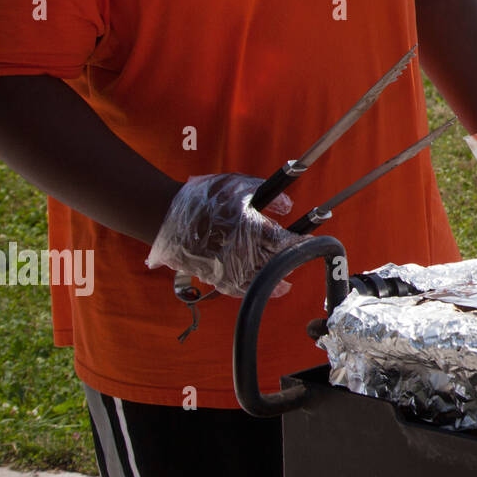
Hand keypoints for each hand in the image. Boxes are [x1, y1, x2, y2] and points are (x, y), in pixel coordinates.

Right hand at [146, 173, 301, 297]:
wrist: (167, 215)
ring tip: (286, 283)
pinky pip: (236, 289)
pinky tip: (256, 288)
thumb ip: (269, 195)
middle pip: (275, 262)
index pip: (285, 241)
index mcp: (252, 229)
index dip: (299, 242)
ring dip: (274, 281)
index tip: (309, 241)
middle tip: (299, 259)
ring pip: (257, 280)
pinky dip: (250, 290)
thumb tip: (289, 206)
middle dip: (289, 261)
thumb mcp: (240, 186)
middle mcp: (242, 252)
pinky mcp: (212, 275)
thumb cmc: (205, 197)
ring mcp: (226, 266)